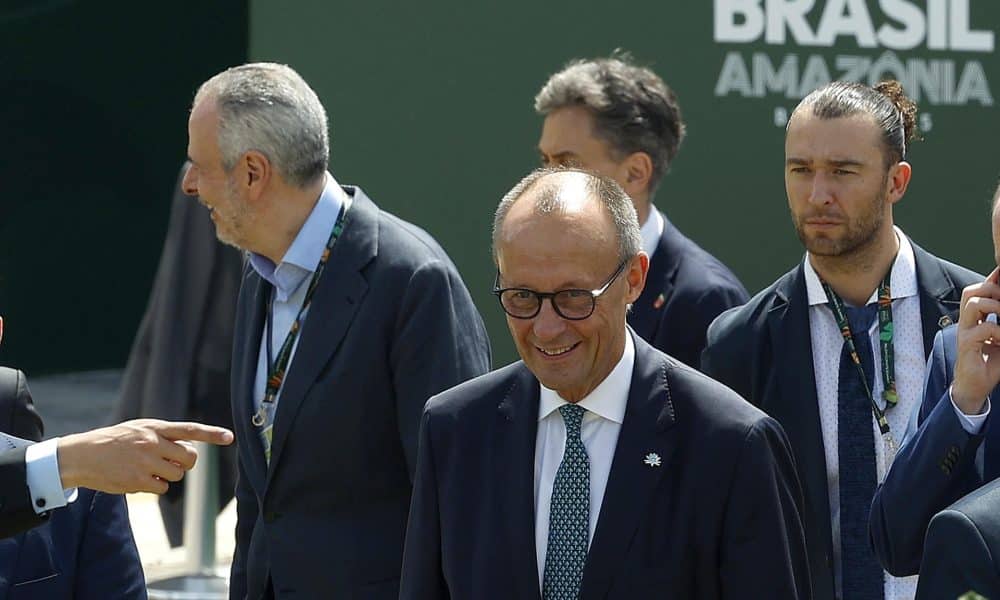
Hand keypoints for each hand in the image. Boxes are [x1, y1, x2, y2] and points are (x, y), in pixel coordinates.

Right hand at [56, 419, 233, 493]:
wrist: (82, 455)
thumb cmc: (113, 441)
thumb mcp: (138, 429)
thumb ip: (163, 436)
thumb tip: (189, 453)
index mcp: (154, 427)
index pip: (189, 429)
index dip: (211, 434)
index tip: (230, 437)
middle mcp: (152, 443)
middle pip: (190, 458)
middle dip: (186, 463)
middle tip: (171, 462)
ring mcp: (145, 462)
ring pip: (177, 475)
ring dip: (167, 476)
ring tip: (146, 468)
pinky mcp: (137, 481)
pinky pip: (162, 488)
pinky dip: (155, 486)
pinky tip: (137, 478)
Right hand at [952, 268, 999, 414]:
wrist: (975, 387)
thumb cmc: (990, 362)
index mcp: (976, 318)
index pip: (980, 290)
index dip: (992, 280)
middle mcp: (967, 322)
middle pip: (972, 291)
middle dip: (992, 290)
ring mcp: (965, 332)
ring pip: (973, 304)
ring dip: (995, 306)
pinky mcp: (967, 345)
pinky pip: (984, 329)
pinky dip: (999, 331)